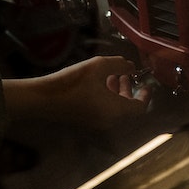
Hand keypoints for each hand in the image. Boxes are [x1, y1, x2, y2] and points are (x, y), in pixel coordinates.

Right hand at [4, 55, 148, 131]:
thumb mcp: (97, 66)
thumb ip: (118, 64)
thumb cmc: (71, 82)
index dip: (145, 95)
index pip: (139, 108)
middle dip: (129, 91)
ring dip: (117, 94)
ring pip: (115, 110)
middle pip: (127, 110)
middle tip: (126, 75)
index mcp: (116, 111)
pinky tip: (97, 84)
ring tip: (111, 76)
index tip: (145, 83)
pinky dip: (106, 99)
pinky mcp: (86, 123)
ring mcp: (97, 124)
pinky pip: (104, 112)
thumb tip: (131, 66)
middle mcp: (109, 122)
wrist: (43, 99)